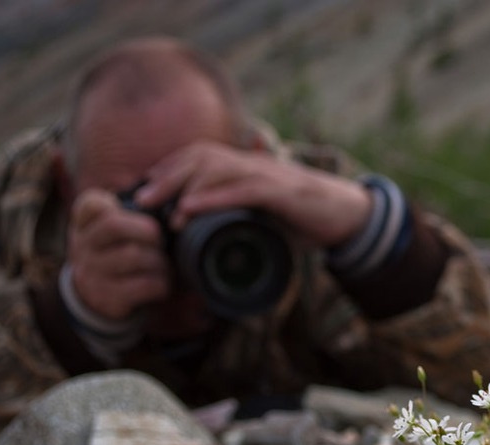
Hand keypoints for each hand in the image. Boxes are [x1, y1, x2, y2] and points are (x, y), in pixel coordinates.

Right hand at [66, 189, 171, 320]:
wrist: (95, 294)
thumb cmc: (116, 249)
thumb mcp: (112, 226)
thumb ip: (131, 208)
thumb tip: (168, 191)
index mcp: (84, 222)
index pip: (92, 203)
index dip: (113, 202)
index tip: (136, 208)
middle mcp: (82, 245)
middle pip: (113, 225)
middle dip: (146, 230)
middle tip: (161, 238)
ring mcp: (91, 272)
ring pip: (132, 256)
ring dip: (158, 259)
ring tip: (164, 263)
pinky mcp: (106, 297)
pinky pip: (143, 285)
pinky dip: (161, 282)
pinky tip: (163, 281)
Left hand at [132, 141, 372, 248]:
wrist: (349, 215)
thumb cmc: (306, 219)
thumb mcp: (267, 218)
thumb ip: (239, 221)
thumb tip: (209, 244)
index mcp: (245, 168)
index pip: (198, 157)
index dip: (167, 169)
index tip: (142, 191)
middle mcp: (252, 164)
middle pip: (199, 156)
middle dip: (165, 175)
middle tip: (140, 200)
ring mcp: (267, 175)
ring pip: (215, 167)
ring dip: (182, 185)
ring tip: (160, 207)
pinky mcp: (282, 191)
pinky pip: (242, 188)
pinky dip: (213, 196)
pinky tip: (192, 207)